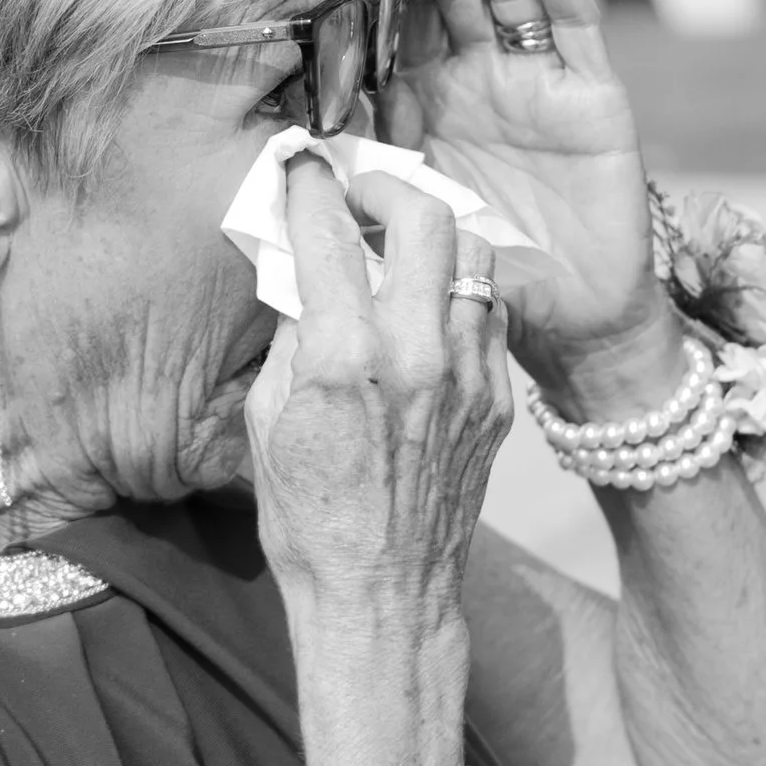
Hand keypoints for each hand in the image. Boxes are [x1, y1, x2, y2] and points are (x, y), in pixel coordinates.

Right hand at [242, 154, 508, 630]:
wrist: (384, 597)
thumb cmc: (309, 520)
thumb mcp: (268, 420)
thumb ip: (291, 334)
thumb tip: (301, 269)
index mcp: (343, 358)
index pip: (328, 232)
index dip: (309, 185)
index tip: (302, 169)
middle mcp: (414, 354)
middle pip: (424, 216)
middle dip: (387, 187)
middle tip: (362, 194)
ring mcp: (467, 374)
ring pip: (471, 255)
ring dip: (434, 234)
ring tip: (402, 243)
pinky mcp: (497, 398)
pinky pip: (487, 312)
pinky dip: (457, 292)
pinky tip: (429, 304)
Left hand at [384, 0, 675, 409]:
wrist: (566, 322)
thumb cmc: (480, 278)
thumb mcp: (408, 225)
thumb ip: (362, 187)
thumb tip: (295, 160)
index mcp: (426, 112)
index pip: (395, 39)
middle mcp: (479, 86)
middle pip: (448, 3)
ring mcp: (535, 82)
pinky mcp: (589, 91)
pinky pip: (570, 24)